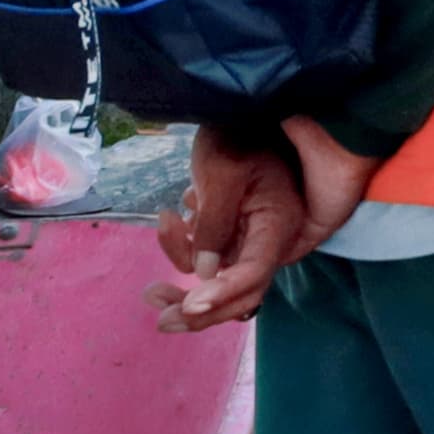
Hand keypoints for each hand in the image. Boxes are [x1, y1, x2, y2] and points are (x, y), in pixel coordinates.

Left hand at [151, 116, 372, 331]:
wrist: (242, 114)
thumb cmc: (238, 137)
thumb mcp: (223, 175)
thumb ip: (216, 225)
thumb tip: (205, 272)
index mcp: (277, 226)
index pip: (255, 273)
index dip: (224, 294)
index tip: (190, 304)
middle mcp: (268, 241)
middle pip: (240, 293)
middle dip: (200, 310)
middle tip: (160, 319)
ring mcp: (249, 238)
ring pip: (217, 279)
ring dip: (182, 274)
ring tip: (156, 256)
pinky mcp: (231, 233)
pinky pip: (206, 258)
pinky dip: (184, 249)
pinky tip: (172, 221)